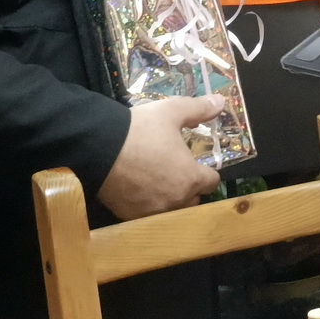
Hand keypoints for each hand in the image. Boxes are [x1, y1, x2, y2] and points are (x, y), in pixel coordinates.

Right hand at [96, 95, 223, 220]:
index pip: (212, 181)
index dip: (207, 170)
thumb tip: (221, 103)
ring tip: (160, 181)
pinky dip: (149, 205)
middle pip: (194, 199)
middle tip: (178, 169)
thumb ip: (199, 109)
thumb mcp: (172, 111)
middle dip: (190, 186)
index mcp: (190, 178)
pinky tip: (140, 189)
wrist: (98, 148)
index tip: (198, 162)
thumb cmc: (140, 130)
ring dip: (172, 198)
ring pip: (173, 209)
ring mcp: (153, 211)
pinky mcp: (131, 216)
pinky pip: (149, 214)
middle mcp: (176, 201)